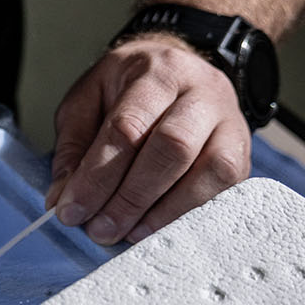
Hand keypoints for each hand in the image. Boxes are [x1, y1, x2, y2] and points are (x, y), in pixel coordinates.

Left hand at [46, 35, 250, 244]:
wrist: (181, 70)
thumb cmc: (128, 87)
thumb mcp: (88, 99)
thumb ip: (74, 146)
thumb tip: (61, 198)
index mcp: (157, 72)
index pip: (128, 126)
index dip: (98, 175)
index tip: (72, 211)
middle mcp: (201, 92)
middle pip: (172, 147)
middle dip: (131, 197)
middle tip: (101, 229)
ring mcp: (230, 122)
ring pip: (209, 170)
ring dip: (165, 212)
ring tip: (129, 234)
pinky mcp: (243, 152)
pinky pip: (227, 189)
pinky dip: (191, 214)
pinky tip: (161, 229)